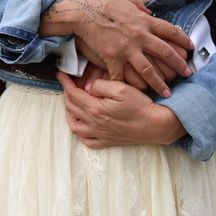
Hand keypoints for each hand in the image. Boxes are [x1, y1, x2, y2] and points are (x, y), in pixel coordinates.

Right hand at [41, 0, 192, 96]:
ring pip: (149, 70)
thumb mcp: (128, 0)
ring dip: (159, 83)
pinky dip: (128, 86)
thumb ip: (141, 7)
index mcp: (146, 21)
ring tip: (167, 93)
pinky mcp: (113, 58)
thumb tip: (150, 11)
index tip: (190, 48)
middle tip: (187, 74)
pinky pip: (123, 76)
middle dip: (179, 65)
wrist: (84, 9)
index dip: (183, 40)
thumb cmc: (104, 2)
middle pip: (166, 53)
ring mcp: (127, 48)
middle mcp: (141, 36)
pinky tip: (134, 94)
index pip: (171, 31)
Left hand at [57, 72, 186, 148]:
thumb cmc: (140, 106)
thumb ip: (100, 86)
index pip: (73, 94)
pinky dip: (79, 131)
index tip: (60, 74)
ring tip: (71, 102)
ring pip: (74, 126)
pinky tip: (82, 124)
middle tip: (68, 84)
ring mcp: (99, 135)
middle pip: (71, 108)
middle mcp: (94, 124)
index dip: (65, 82)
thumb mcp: (120, 88)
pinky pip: (86, 140)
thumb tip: (87, 87)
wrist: (155, 125)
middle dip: (66, 94)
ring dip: (69, 112)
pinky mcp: (107, 142)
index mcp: (95, 109)